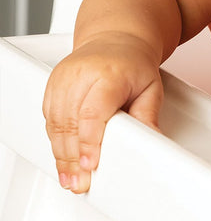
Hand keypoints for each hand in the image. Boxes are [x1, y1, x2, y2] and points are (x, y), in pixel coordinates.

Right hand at [42, 33, 163, 192]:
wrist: (117, 38)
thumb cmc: (134, 64)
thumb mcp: (151, 86)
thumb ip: (148, 114)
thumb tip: (151, 140)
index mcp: (109, 74)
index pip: (93, 111)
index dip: (89, 141)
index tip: (90, 163)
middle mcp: (82, 75)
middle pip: (70, 123)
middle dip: (73, 158)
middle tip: (80, 182)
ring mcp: (63, 79)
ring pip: (55, 124)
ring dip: (61, 155)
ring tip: (70, 178)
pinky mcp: (52, 85)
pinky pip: (49, 118)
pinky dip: (54, 141)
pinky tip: (62, 158)